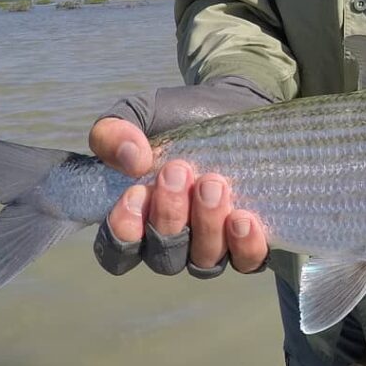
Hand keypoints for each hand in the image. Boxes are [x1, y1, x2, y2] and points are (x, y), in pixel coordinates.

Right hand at [90, 116, 268, 275]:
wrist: (236, 105)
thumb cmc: (181, 118)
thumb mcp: (141, 114)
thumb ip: (115, 133)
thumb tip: (131, 161)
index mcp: (139, 220)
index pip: (119, 253)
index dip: (124, 232)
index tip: (135, 194)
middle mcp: (175, 241)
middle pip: (163, 256)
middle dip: (169, 215)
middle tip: (179, 172)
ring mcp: (213, 244)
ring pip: (203, 259)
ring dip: (206, 224)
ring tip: (214, 185)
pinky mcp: (250, 239)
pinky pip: (247, 261)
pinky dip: (244, 245)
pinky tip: (243, 219)